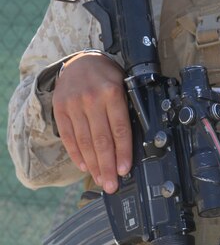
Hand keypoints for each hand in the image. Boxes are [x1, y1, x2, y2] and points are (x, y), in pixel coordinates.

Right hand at [52, 52, 129, 193]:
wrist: (79, 60)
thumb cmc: (106, 75)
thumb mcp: (123, 83)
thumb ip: (126, 107)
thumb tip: (135, 140)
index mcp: (112, 92)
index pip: (119, 128)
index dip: (122, 152)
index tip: (124, 169)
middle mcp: (92, 99)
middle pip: (101, 139)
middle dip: (107, 166)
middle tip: (111, 185)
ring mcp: (74, 105)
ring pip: (84, 141)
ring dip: (93, 165)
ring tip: (100, 180)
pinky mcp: (60, 109)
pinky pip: (69, 137)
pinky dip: (76, 154)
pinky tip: (84, 166)